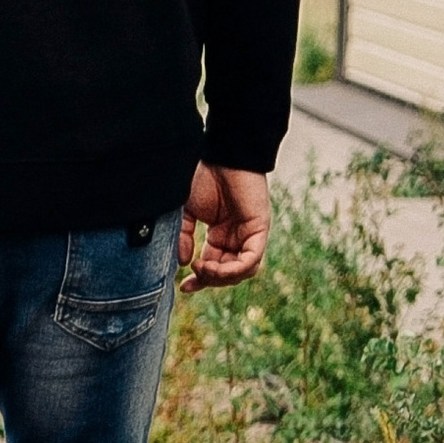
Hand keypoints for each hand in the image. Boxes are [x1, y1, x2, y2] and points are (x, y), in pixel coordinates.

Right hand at [179, 165, 268, 290]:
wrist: (221, 155)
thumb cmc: (203, 177)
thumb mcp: (186, 212)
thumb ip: (185, 237)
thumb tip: (184, 262)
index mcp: (221, 234)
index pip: (215, 265)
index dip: (200, 280)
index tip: (184, 286)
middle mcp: (237, 236)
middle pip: (229, 273)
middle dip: (209, 280)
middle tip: (192, 278)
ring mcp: (250, 233)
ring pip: (242, 271)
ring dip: (221, 277)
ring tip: (202, 269)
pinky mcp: (259, 229)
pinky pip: (251, 259)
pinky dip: (233, 269)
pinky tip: (213, 266)